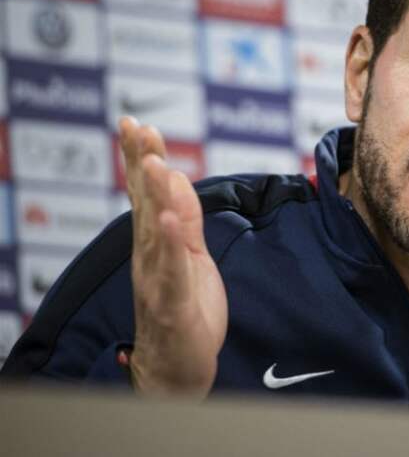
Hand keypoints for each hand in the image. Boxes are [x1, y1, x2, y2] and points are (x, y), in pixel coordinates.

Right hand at [119, 117, 227, 398]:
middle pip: (144, 204)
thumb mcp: (191, 255)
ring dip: (153, 197)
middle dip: (140, 163)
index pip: (145, 194)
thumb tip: (174, 178)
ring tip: (153, 163)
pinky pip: (171, 271)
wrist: (179, 366)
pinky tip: (168, 221)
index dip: (139, 158)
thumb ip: (185, 218)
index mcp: (154, 243)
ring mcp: (158, 280)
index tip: (135, 124)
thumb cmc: (185, 306)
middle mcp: (149, 257)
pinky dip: (169, 245)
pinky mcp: (173, 306)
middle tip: (136, 127)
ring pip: (154, 232)